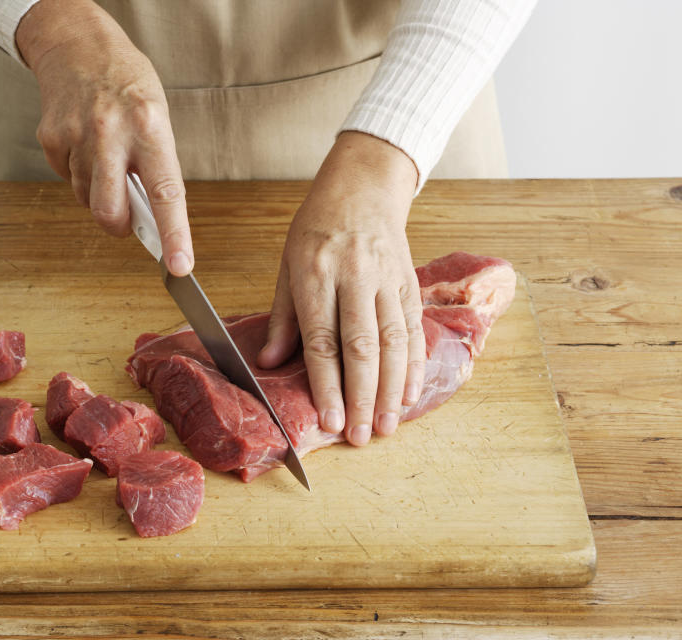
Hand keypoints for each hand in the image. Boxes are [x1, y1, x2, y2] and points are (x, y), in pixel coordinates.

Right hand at [15, 0, 192, 275]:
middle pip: (110, 212)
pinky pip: (67, 179)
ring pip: (86, 199)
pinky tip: (85, 146)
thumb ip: (155, 167)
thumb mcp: (157, 119)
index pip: (166, 194)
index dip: (174, 236)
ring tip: (106, 158)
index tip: (180, 266)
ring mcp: (77, 137)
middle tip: (127, 220)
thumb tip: (152, 218)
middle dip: (118, 227)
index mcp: (150, 127)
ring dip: (98, 193)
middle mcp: (112, 134)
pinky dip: (78, 174)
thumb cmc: (127, 85)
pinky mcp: (51, 139)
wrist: (78, 46)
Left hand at [257, 132, 424, 445]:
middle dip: (361, 397)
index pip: (322, 340)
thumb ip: (283, 318)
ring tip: (387, 425)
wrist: (363, 186)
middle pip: (362, 347)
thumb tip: (268, 363)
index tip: (329, 421)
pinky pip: (413, 329)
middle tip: (361, 437)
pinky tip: (409, 393)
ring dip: (391, 389)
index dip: (327, 385)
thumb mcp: (287, 264)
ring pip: (393, 342)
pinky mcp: (408, 281)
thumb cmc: (317, 228)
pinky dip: (413, 364)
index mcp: (316, 274)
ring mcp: (386, 279)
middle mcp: (354, 277)